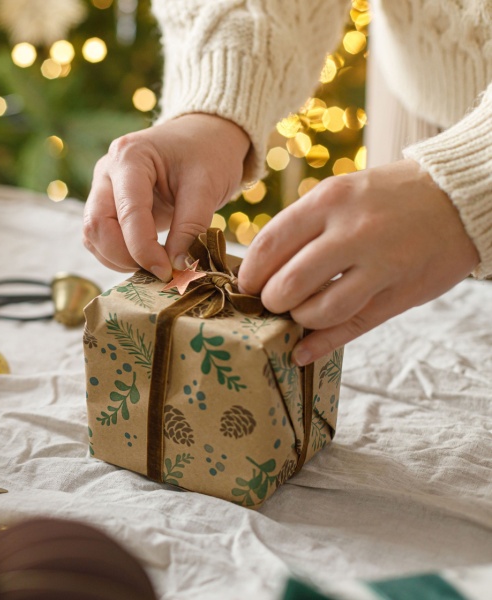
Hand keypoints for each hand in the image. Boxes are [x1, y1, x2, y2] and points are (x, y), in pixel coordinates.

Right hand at [83, 113, 250, 280]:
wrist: (205, 137)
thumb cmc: (208, 153)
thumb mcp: (207, 186)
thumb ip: (190, 227)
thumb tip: (176, 267)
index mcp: (129, 157)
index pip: (127, 213)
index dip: (143, 249)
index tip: (167, 271)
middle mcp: (107, 171)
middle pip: (96, 225)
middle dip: (124, 256)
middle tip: (158, 271)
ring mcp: (102, 188)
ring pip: (93, 235)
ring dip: (118, 259)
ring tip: (154, 265)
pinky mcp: (106, 205)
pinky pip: (99, 238)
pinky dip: (117, 255)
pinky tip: (145, 258)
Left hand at [238, 159, 479, 364]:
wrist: (458, 196)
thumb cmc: (387, 197)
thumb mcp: (342, 193)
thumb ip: (303, 226)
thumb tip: (259, 268)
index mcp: (329, 200)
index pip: (269, 245)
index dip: (251, 274)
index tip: (247, 285)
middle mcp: (353, 231)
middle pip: (289, 283)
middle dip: (271, 301)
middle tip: (271, 303)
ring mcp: (380, 264)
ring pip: (319, 311)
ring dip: (299, 320)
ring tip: (299, 314)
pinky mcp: (401, 293)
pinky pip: (353, 326)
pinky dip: (322, 345)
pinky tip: (302, 351)